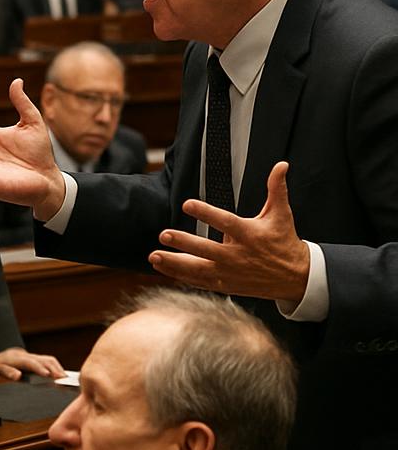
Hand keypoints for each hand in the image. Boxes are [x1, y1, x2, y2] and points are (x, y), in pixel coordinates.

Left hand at [0, 347, 64, 381]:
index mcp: (20, 360)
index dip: (40, 369)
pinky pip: (51, 362)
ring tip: (66, 379)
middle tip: (63, 379)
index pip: (32, 363)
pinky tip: (63, 376)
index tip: (48, 375)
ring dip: (59, 368)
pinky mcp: (39, 359)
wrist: (3, 354)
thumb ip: (8, 372)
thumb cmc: (2, 363)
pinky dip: (58, 367)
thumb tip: (17, 376)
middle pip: (45, 361)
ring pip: (50, 360)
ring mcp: (36, 357)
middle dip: (55, 369)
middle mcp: (30, 357)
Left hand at [149, 162, 310, 303]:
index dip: (206, 213)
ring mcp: (230, 273)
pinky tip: (163, 269)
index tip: (187, 203)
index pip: (225, 222)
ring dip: (174, 264)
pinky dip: (181, 277)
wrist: (295, 278)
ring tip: (153, 256)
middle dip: (184, 243)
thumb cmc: (283, 241)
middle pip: (207, 249)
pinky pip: (200, 282)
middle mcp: (238, 256)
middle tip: (163, 234)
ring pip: (198, 269)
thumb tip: (281, 165)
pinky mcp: (226, 285)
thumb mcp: (281, 214)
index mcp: (250, 235)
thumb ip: (276, 189)